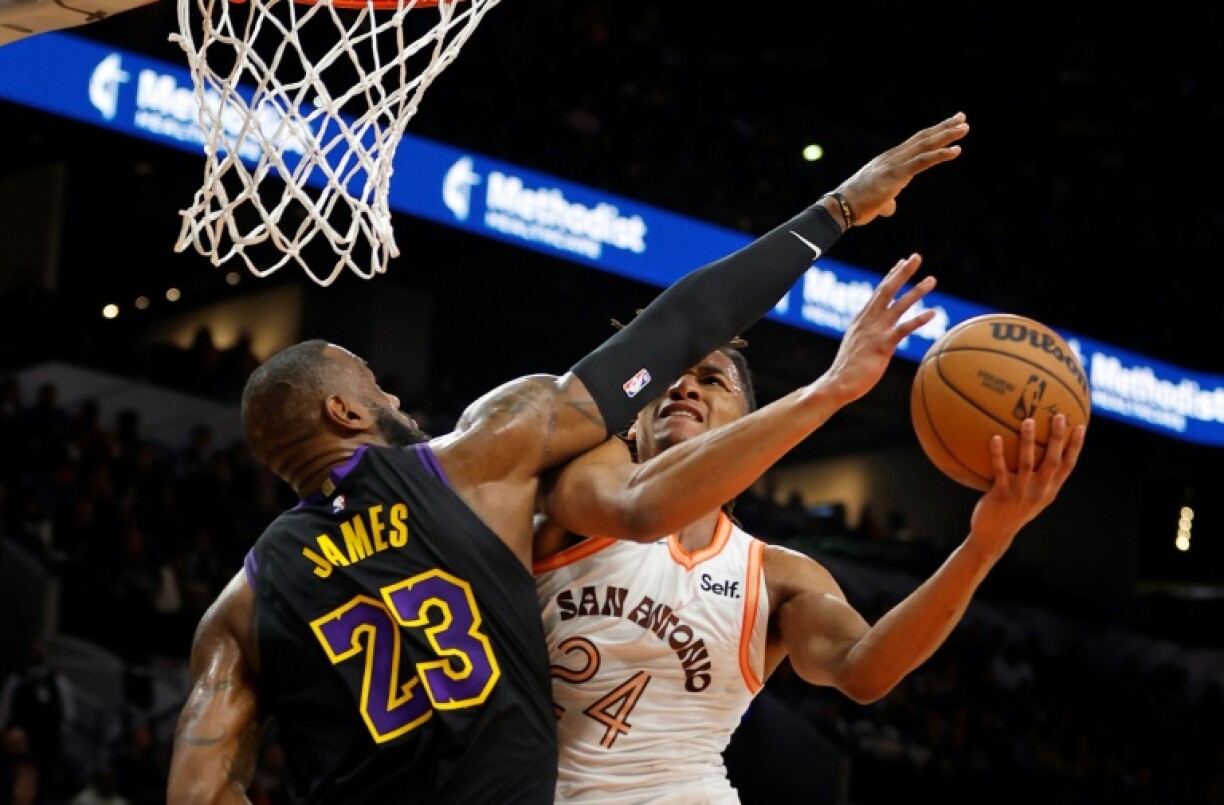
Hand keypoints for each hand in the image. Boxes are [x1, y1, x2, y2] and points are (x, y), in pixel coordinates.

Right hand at [822, 253, 936, 404]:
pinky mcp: (883, 345)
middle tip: (916, 256)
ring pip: (899, 305)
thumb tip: (872, 335)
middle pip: (887, 289)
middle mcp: (868, 320)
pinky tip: (933, 313)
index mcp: (861, 318)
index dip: (891, 275)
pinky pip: (904, 329)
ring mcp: (876, 331)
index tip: (902, 261)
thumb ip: (865, 335)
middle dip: (902, 272)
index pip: (878, 291)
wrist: (838, 382)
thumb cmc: (847, 368)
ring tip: (932, 279)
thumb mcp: (855, 344)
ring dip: (916, 291)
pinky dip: (919, 320)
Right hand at [835, 112, 968, 225]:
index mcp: (888, 162)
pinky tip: (956, 150)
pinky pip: (922, 161)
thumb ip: (886, 203)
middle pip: (922, 138)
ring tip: (964, 127)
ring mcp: (894, 164)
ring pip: (925, 145)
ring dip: (946, 135)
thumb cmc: (855, 206)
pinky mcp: (896, 175)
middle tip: (962, 118)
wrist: (841, 208)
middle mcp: (892, 157)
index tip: (948, 124)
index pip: (914, 143)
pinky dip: (941, 155)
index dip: (932, 133)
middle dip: (943, 127)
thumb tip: (889, 208)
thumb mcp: (876, 203)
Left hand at [969, 414, 1086, 557]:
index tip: (1080, 427)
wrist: (994, 535)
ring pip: (1027, 463)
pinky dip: (998, 453)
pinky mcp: (1002, 494)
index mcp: (1049, 490)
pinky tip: (994, 437)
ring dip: (1028, 441)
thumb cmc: (1012, 511)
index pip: (1068, 466)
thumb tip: (1041, 453)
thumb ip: (1040, 480)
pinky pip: (1000, 469)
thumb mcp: (1033, 498)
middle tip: (1059, 416)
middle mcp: (1039, 491)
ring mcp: (1021, 492)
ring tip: (1028, 421)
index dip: (1075, 447)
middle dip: (1058, 438)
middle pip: (1053, 461)